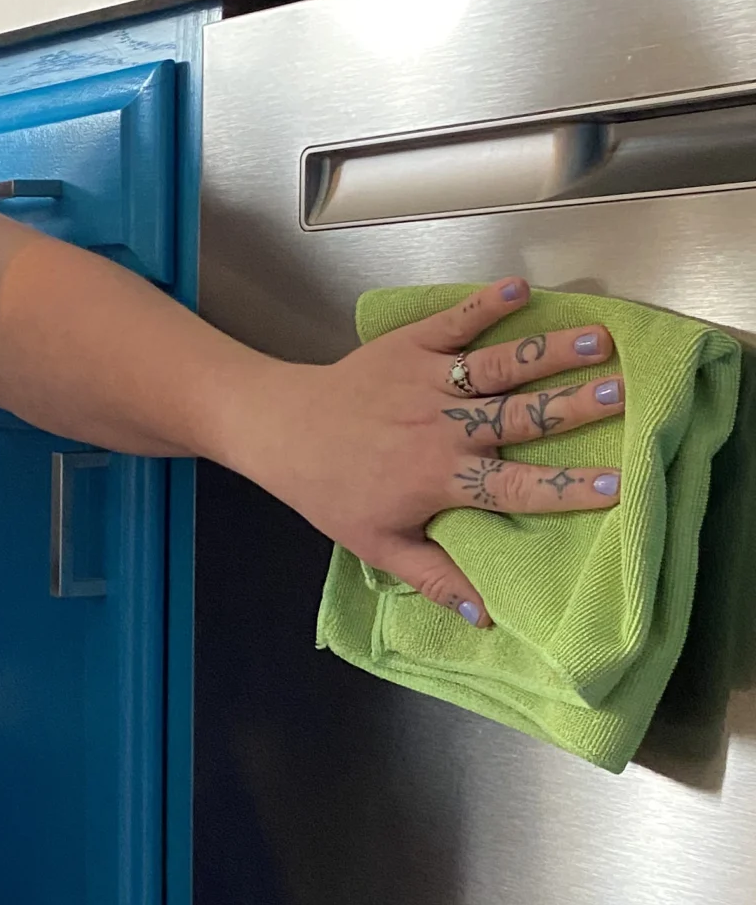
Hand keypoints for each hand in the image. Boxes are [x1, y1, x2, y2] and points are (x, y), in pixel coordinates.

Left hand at [257, 280, 622, 625]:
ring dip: (549, 351)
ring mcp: (428, 381)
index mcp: (439, 479)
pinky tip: (520, 287)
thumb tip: (487, 617)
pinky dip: (484, 304)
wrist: (282, 430)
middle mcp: (441, 428)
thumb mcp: (379, 545)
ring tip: (599, 339)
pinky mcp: (411, 345)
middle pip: (519, 417)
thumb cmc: (332, 491)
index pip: (513, 487)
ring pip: (499, 367)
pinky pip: (453, 322)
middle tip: (623, 394)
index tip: (615, 486)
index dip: (564, 488)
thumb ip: (435, 577)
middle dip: (574, 406)